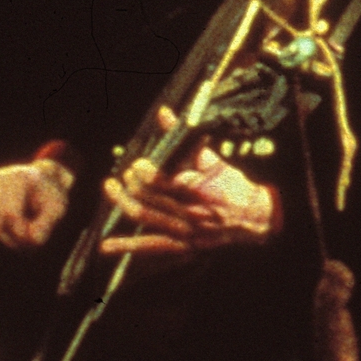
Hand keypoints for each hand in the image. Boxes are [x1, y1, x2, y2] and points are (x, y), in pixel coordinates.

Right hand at [0, 157, 73, 255]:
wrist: (45, 181)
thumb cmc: (52, 194)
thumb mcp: (58, 206)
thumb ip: (47, 224)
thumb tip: (33, 240)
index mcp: (17, 176)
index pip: (10, 215)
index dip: (23, 230)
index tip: (38, 237)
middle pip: (2, 223)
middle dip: (18, 235)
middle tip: (36, 239)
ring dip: (12, 237)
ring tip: (30, 232)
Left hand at [100, 107, 279, 255]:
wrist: (253, 218)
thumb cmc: (232, 187)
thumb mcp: (212, 161)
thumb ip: (185, 139)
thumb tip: (163, 114)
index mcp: (199, 191)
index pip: (165, 182)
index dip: (146, 173)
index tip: (138, 164)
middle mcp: (190, 213)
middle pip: (150, 198)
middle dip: (132, 184)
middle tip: (126, 173)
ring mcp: (186, 232)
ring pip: (145, 217)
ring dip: (123, 203)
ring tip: (110, 188)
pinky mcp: (183, 246)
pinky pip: (151, 247)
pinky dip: (128, 246)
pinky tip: (106, 246)